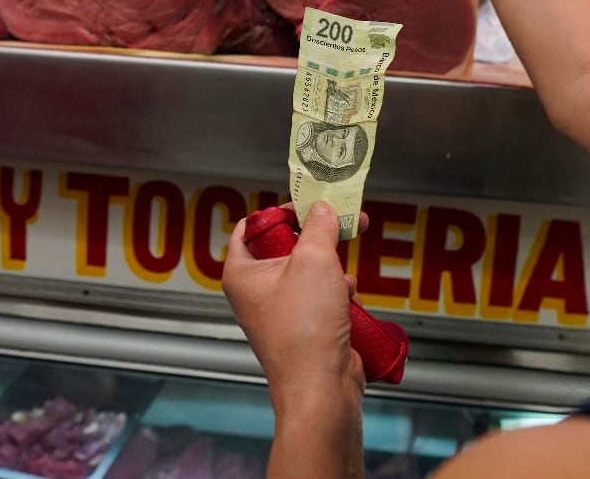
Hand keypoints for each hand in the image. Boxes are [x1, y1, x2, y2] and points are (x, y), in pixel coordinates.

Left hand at [222, 202, 365, 404]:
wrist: (321, 386)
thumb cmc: (304, 328)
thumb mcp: (314, 259)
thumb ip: (319, 226)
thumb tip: (323, 209)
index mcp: (241, 272)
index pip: (253, 225)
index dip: (282, 211)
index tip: (309, 203)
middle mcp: (255, 291)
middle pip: (287, 246)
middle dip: (318, 239)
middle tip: (343, 222)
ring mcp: (280, 310)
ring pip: (310, 270)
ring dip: (332, 270)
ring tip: (342, 280)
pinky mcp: (305, 325)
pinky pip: (322, 295)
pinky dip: (339, 293)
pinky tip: (348, 300)